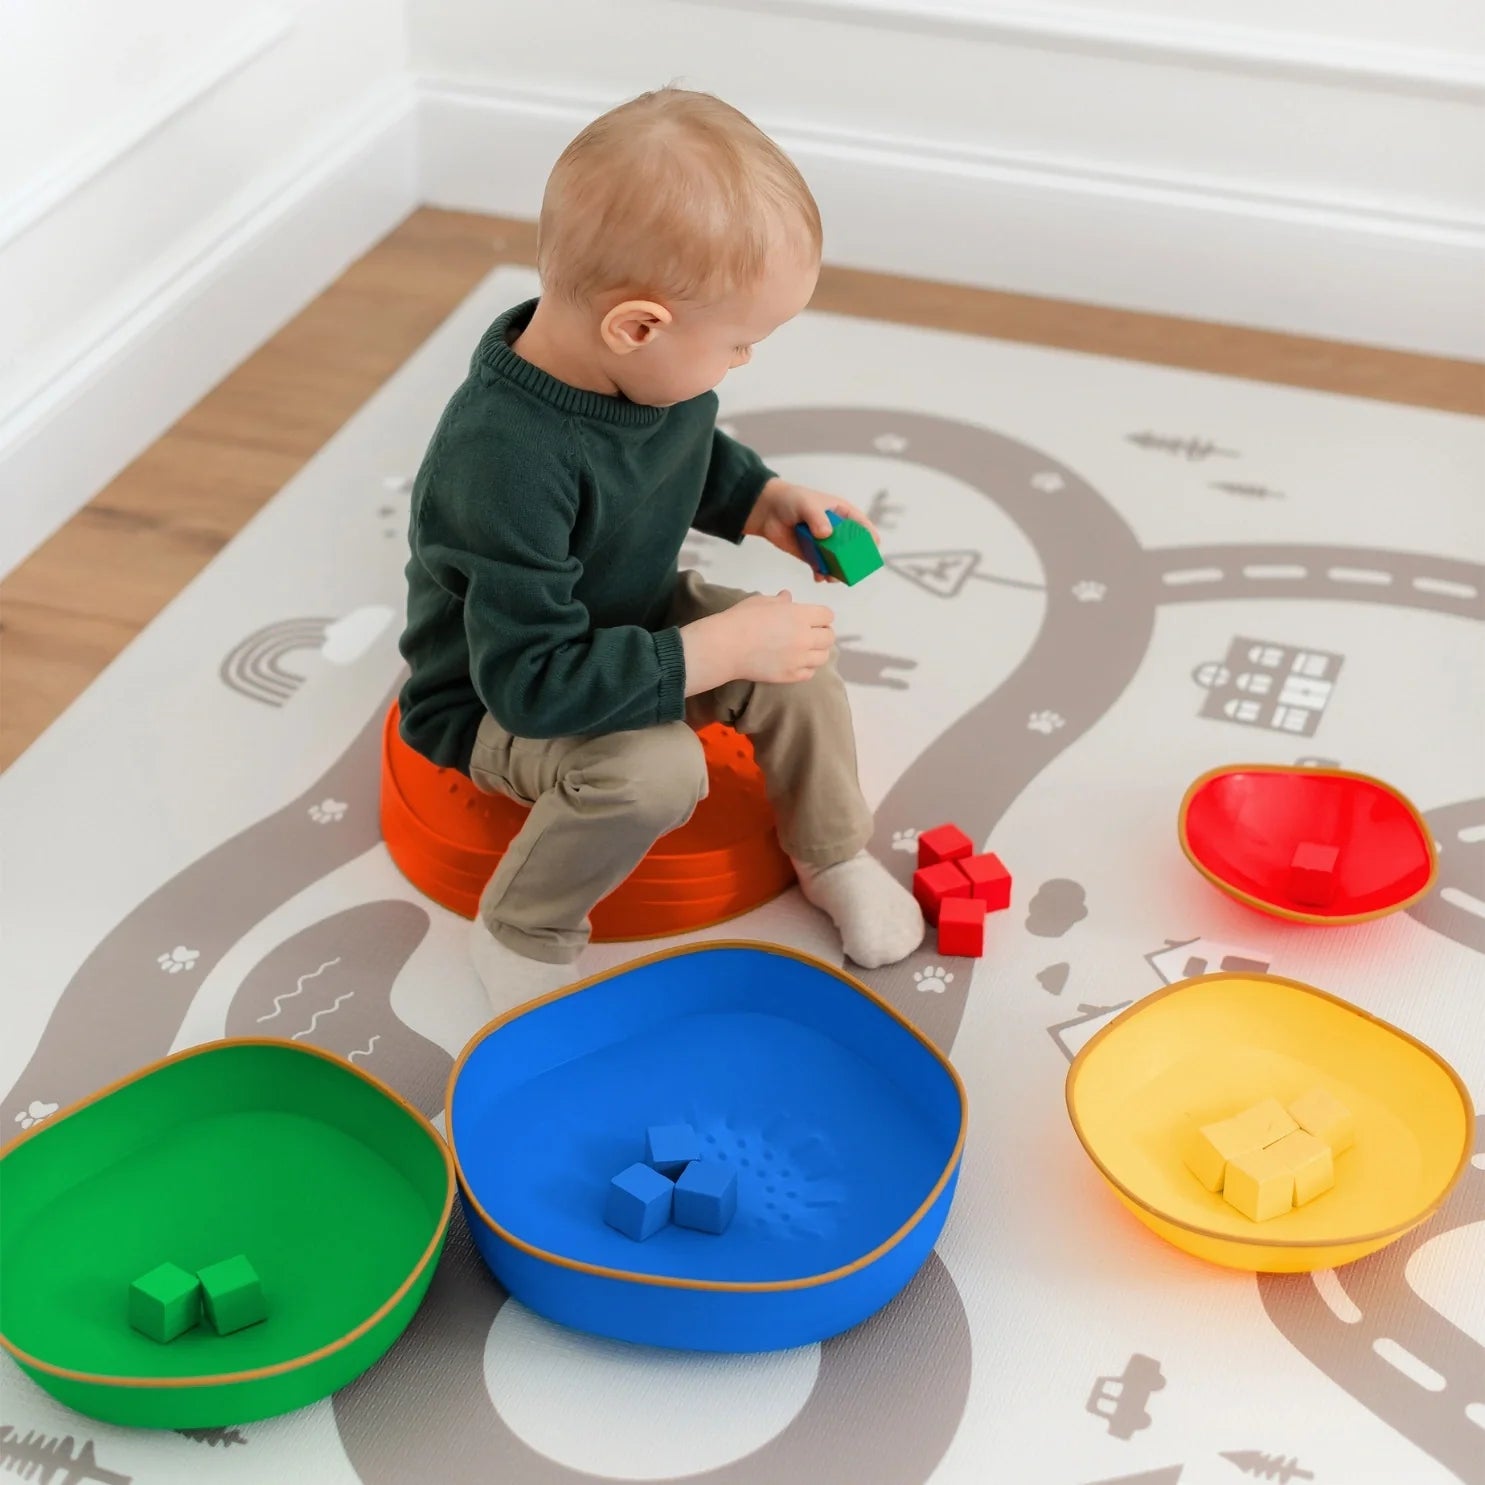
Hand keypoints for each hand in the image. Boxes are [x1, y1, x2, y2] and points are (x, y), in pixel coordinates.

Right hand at [681, 591, 834, 692]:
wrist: (726, 647)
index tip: (813, 619)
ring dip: (817, 651)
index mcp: (800, 615)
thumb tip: (788, 598)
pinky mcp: (790, 676)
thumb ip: (780, 601)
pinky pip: (810, 673)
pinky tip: (796, 662)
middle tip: (810, 634)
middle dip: (822, 633)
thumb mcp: (761, 602)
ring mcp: (799, 659)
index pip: (827, 615)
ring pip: (823, 657)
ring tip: (804, 650)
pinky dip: (807, 667)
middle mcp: (805, 637)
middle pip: (829, 637)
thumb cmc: (741, 619)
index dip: (821, 616)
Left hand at [743, 478, 879, 580]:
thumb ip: (817, 518)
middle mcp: (836, 530)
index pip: (861, 524)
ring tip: (832, 576)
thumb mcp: (806, 505)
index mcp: (841, 513)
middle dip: (853, 560)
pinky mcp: (811, 554)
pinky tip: (819, 577)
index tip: (874, 547)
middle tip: (852, 569)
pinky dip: (822, 574)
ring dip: (837, 570)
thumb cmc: (790, 500)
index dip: (870, 536)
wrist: (767, 510)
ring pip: (837, 560)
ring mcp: (824, 544)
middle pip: (852, 548)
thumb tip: (826, 534)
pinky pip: (821, 567)